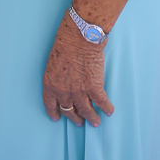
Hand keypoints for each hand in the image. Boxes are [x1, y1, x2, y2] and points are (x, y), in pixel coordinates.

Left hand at [43, 12, 113, 126]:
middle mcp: (63, 90)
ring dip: (91, 118)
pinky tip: (109, 111)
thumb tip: (65, 83)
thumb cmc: (64, 43)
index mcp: (50, 82)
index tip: (57, 118)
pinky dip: (106, 108)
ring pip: (86, 111)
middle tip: (79, 122)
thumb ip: (57, 76)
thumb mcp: (53, 62)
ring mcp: (79, 90)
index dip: (54, 112)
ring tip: (95, 122)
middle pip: (69, 109)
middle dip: (74, 117)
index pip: (50, 103)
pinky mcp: (94, 87)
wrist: (79, 37)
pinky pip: (101, 102)